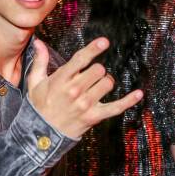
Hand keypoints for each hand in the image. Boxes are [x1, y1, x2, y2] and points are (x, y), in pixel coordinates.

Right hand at [28, 38, 142, 139]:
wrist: (42, 133)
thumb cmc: (40, 106)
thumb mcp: (35, 83)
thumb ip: (40, 62)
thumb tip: (38, 42)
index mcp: (61, 80)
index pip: (80, 60)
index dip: (93, 49)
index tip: (104, 42)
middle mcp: (74, 91)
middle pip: (98, 70)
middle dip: (97, 70)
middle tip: (91, 76)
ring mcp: (85, 104)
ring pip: (107, 83)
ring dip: (106, 82)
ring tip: (98, 87)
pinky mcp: (94, 116)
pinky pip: (116, 107)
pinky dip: (129, 101)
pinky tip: (139, 94)